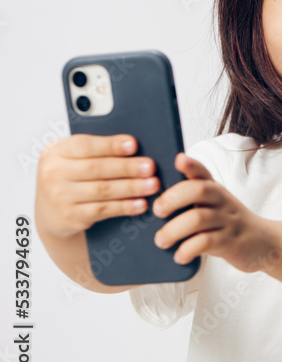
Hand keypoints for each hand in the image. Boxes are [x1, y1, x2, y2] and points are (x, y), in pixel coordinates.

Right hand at [35, 134, 159, 238]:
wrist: (51, 211)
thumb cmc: (70, 176)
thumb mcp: (74, 158)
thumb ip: (97, 150)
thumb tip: (134, 146)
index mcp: (57, 152)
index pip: (85, 146)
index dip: (110, 145)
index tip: (133, 144)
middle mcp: (54, 173)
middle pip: (97, 169)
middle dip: (127, 167)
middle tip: (150, 167)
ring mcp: (61, 197)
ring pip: (102, 190)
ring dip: (131, 188)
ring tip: (152, 185)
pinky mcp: (71, 217)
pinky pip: (103, 210)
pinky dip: (124, 207)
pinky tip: (141, 203)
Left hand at [151, 153, 276, 272]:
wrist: (264, 244)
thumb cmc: (228, 224)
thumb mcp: (215, 205)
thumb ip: (191, 197)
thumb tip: (152, 200)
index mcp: (215, 190)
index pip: (203, 171)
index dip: (190, 164)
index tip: (177, 160)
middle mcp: (222, 201)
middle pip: (198, 190)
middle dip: (172, 199)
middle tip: (156, 211)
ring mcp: (228, 221)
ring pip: (198, 218)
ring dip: (173, 230)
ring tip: (161, 241)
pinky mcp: (230, 242)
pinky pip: (206, 242)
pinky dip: (187, 250)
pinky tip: (179, 256)